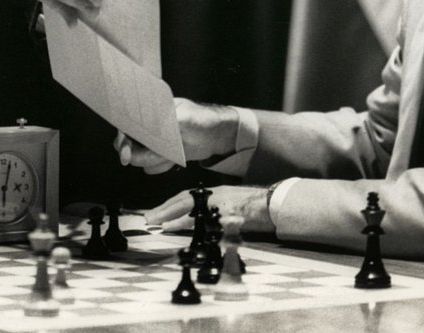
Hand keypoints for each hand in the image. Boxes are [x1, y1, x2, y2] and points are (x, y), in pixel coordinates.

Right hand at [113, 98, 237, 173]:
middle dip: (138, 154)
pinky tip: (174, 158)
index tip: (125, 153)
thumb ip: (164, 124)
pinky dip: (161, 165)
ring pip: (139, 158)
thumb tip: (147, 129)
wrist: (216, 136)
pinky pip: (151, 166)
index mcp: (150, 110)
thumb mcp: (184, 119)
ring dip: (154, 160)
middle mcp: (148, 125)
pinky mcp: (160, 154)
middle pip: (128, 144)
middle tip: (152, 157)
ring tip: (172, 154)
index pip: (127, 123)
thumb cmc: (202, 119)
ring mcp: (153, 141)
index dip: (123, 138)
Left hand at [144, 185, 274, 233]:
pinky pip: (210, 223)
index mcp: (213, 193)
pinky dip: (198, 226)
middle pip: (184, 201)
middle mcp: (215, 196)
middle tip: (149, 219)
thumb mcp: (228, 201)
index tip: (154, 213)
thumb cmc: (251, 204)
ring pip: (193, 210)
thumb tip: (191, 217)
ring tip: (160, 225)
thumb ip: (210, 207)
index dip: (168, 205)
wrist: (273, 203)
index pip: (185, 197)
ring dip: (175, 218)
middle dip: (165, 210)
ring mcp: (223, 206)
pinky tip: (187, 231)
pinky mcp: (231, 216)